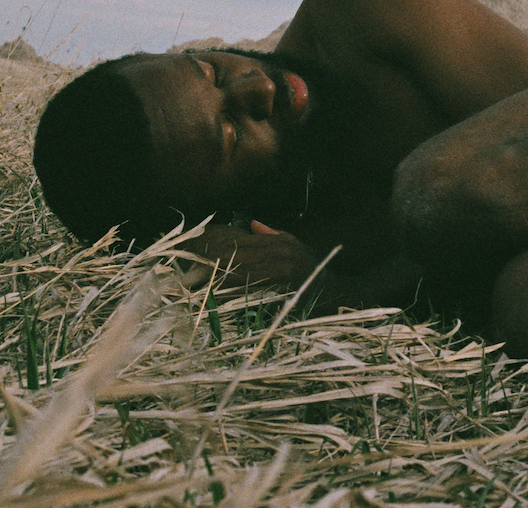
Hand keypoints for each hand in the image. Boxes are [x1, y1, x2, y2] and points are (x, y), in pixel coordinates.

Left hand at [188, 221, 323, 289]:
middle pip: (239, 258)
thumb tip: (251, 224)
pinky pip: (257, 295)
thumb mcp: (295, 246)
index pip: (242, 243)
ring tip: (197, 287)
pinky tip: (220, 302)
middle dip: (213, 265)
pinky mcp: (286, 292)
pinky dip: (238, 298)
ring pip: (244, 276)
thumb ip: (272, 235)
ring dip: (219, 282)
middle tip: (189, 273)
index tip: (196, 255)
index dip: (218, 249)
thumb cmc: (313, 268)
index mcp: (280, 243)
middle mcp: (281, 255)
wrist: (338, 292)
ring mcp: (284, 274)